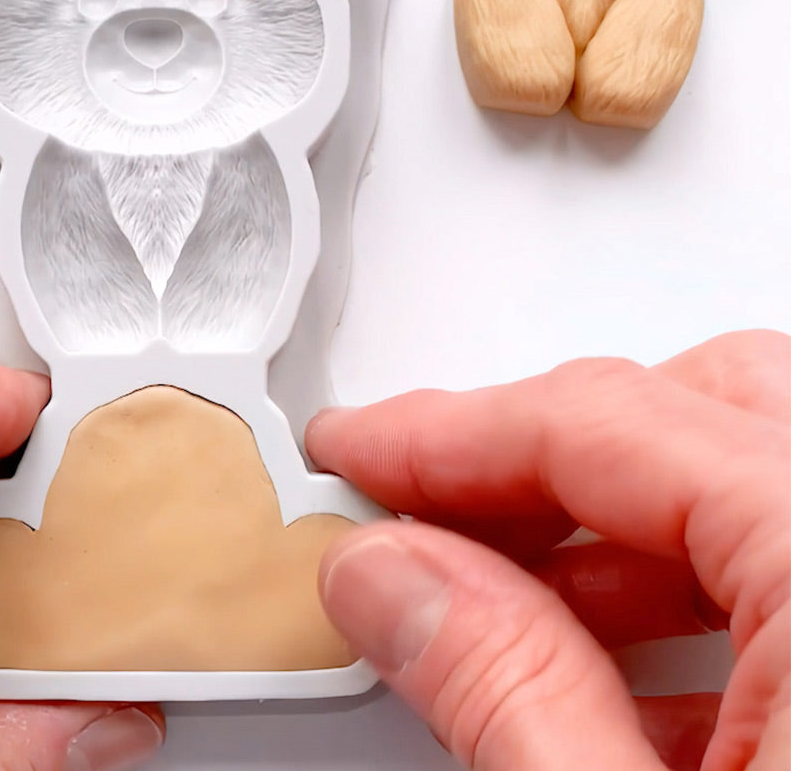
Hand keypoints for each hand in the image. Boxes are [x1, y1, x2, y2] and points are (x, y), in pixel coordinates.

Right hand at [308, 330, 789, 770]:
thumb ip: (511, 691)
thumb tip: (392, 579)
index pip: (608, 421)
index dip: (448, 433)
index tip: (355, 455)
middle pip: (695, 407)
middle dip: (530, 450)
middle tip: (412, 504)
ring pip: (744, 485)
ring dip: (598, 528)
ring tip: (474, 597)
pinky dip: (685, 598)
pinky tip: (591, 674)